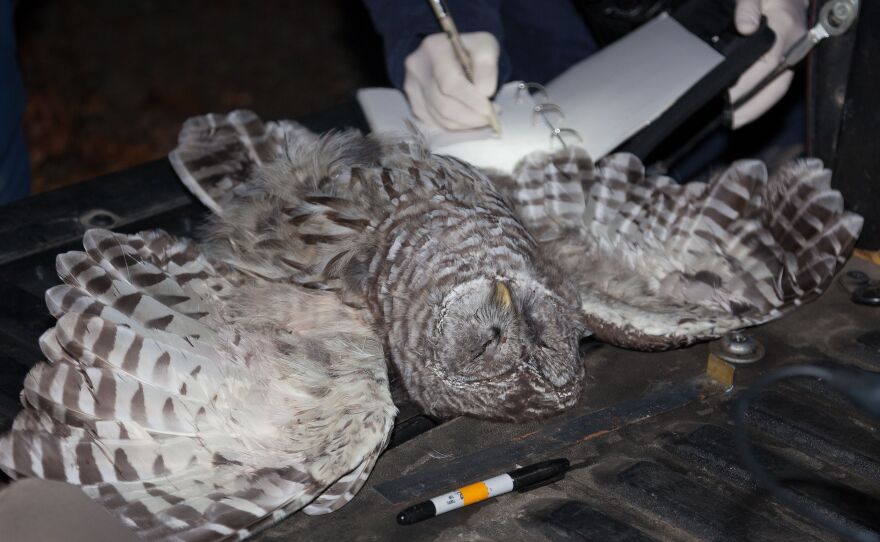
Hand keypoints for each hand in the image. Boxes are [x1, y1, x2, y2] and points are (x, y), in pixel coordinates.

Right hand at [403, 31, 498, 129]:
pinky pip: (436, 123)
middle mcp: (417, 67)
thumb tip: (484, 92)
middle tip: (490, 118)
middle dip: (470, 116)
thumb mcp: (485, 46)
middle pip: (443, 104)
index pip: (450, 82)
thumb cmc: (471, 50)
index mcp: (434, 48)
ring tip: (482, 118)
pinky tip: (469, 119)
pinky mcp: (414, 103)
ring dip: (465, 123)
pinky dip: (456, 126)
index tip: (490, 109)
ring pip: (440, 117)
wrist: (452, 54)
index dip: (471, 100)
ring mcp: (412, 87)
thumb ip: (487, 65)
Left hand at [728, 0, 807, 127]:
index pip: (767, 64)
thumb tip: (745, 27)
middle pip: (777, 85)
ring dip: (757, 108)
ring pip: (778, 89)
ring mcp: (794, 56)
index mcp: (785, 28)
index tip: (728, 98)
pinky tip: (744, 110)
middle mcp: (794, 46)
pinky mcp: (790, 61)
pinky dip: (762, 100)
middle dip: (754, 107)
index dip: (748, 84)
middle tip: (730, 121)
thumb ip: (748, 6)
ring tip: (734, 121)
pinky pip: (777, 85)